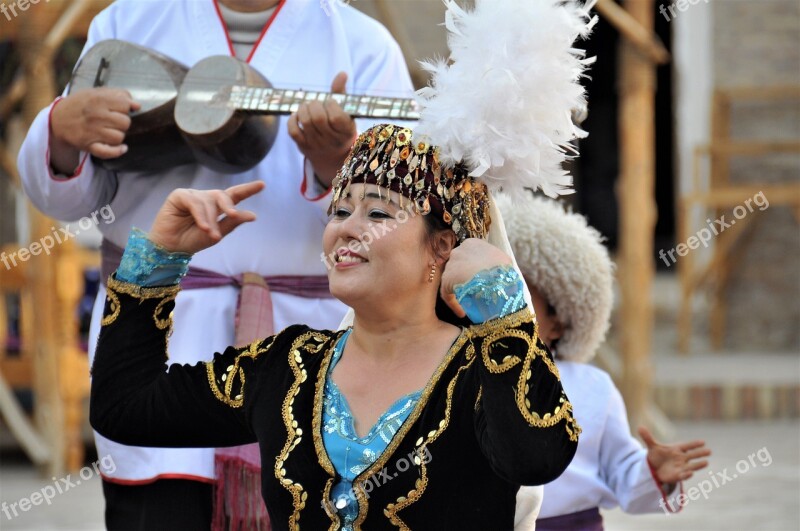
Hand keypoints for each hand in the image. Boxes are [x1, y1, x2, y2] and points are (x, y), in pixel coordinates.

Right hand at [50, 88, 140, 173]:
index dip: (126, 108)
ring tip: (111, 131)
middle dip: (123, 122)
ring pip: (119, 137)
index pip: (125, 105)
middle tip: (114, 121)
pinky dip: (117, 151)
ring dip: (118, 135)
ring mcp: (92, 131)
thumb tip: (137, 105)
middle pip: (125, 122)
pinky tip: (121, 148)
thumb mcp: (95, 93)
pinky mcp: (89, 145)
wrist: (56, 120)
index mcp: (98, 100)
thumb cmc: (80, 105)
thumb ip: (117, 95)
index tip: (120, 109)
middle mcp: (95, 115)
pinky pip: (109, 152)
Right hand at [148, 181, 264, 253]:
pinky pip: (194, 202)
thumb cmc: (193, 241)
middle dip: (229, 205)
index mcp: (217, 206)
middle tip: (233, 215)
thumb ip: (233, 223)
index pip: (235, 195)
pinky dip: (201, 215)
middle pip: (223, 195)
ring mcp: (193, 195)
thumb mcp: (217, 234)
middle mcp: (206, 198)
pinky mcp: (179, 195)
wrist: (171, 248)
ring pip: (208, 202)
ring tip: (210, 234)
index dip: (248, 189)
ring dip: (211, 219)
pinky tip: (203, 227)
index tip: (263, 184)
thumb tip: (253, 215)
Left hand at [287, 71, 356, 187]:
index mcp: (346, 131)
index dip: (330, 105)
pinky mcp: (303, 147)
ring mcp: (317, 145)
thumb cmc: (340, 128)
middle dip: (314, 105)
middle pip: (318, 119)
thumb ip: (341, 93)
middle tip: (315, 103)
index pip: (336, 117)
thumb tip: (342, 73)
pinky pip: (293, 131)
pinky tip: (297, 116)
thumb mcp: (346, 113)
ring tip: (306, 107)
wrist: (333, 157)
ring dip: (303, 109)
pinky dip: (293, 120)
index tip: (330, 102)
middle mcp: (332, 141)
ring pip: (305, 122)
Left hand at [439, 239, 512, 317]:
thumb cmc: (502, 269)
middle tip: (475, 290)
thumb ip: (498, 261)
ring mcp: (450, 265)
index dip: (474, 267)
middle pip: (460, 265)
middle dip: (465, 277)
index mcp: (472, 244)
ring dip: (459, 290)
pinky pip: (447, 293)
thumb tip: (501, 268)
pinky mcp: (445, 280)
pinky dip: (454, 303)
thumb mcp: (505, 261)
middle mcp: (458, 251)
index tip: (481, 279)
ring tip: (469, 303)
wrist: (493, 278)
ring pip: (453, 279)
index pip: (469, 255)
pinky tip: (461, 313)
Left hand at [638, 426, 710, 484]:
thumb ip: (647, 437)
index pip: (687, 445)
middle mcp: (681, 458)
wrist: (655, 468)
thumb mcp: (652, 446)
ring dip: (698, 465)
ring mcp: (681, 467)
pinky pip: (683, 475)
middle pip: (692, 455)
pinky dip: (687, 474)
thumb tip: (640, 427)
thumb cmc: (658, 455)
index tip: (703, 442)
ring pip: (692, 466)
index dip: (694, 444)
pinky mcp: (677, 475)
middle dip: (700, 453)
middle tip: (709, 451)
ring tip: (706, 462)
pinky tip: (691, 473)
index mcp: (677, 449)